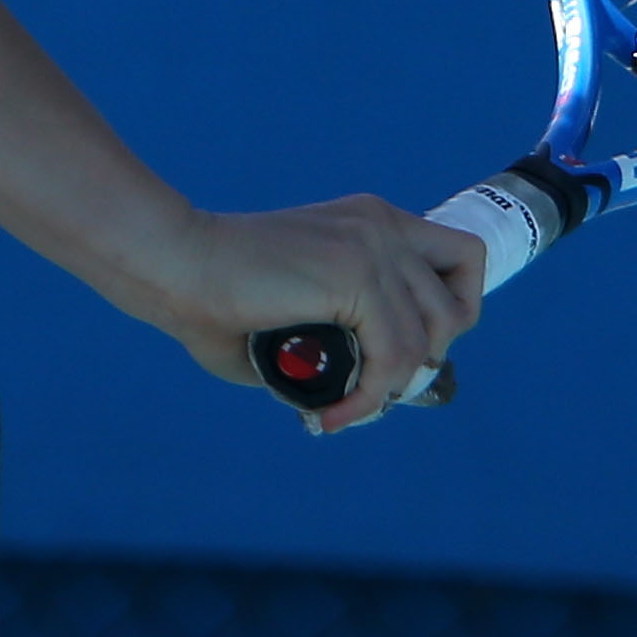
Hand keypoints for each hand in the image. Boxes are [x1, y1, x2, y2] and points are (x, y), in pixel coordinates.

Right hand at [141, 199, 486, 435]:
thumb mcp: (298, 310)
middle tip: (374, 390)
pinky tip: (330, 414)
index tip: (407, 354)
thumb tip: (354, 396)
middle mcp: (382, 225)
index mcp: (372, 222)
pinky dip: (368, 398)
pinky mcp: (355, 273)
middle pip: (458, 304)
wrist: (175, 264)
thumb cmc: (212, 295)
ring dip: (389, 390)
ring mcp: (373, 245)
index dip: (448, 316)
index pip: (462, 260)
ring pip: (429, 339)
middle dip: (426, 361)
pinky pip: (393, 355)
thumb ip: (337, 337)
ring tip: (344, 409)